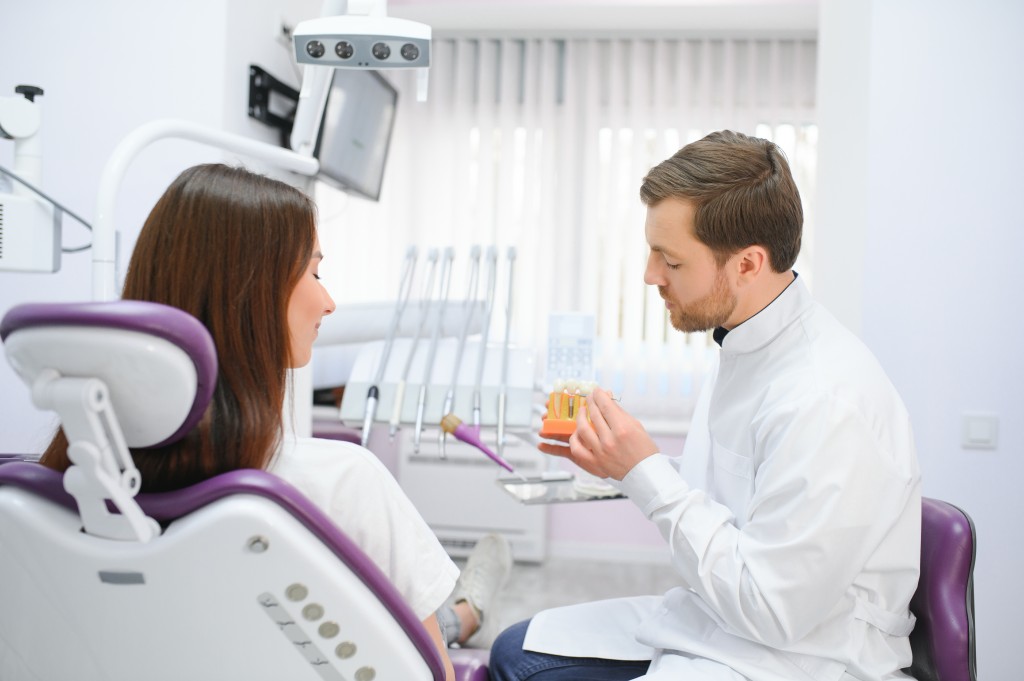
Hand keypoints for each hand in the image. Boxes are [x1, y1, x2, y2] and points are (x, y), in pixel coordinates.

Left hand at [537, 388, 657, 479]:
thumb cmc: (643, 450)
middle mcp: (610, 440)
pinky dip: (574, 439)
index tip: (597, 391)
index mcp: (623, 429)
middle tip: (590, 397)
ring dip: (580, 416)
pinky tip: (577, 433)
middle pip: (594, 414)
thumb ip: (619, 412)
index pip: (606, 405)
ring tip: (582, 412)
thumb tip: (608, 397)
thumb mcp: (636, 426)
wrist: (645, 474)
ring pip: (582, 429)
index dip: (599, 395)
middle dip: (590, 402)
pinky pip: (576, 449)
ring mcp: (601, 453)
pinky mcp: (595, 464)